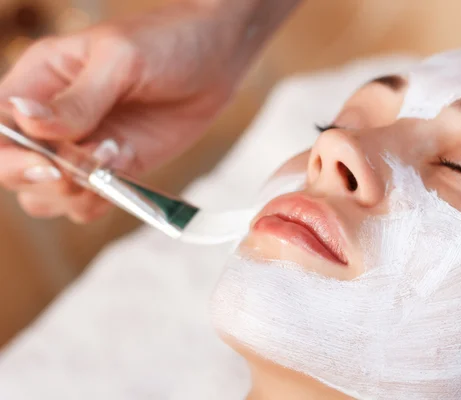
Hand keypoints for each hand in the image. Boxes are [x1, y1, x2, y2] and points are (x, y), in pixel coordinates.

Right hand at [0, 2, 242, 222]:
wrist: (217, 60)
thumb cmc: (165, 43)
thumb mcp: (120, 60)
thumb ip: (77, 99)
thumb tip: (24, 119)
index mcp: (38, 82)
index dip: (9, 157)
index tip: (48, 164)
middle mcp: (53, 122)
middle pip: (16, 172)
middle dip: (47, 179)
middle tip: (92, 161)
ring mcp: (84, 149)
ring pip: (49, 197)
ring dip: (77, 193)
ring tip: (118, 156)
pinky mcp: (116, 168)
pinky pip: (91, 202)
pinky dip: (105, 198)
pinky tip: (129, 166)